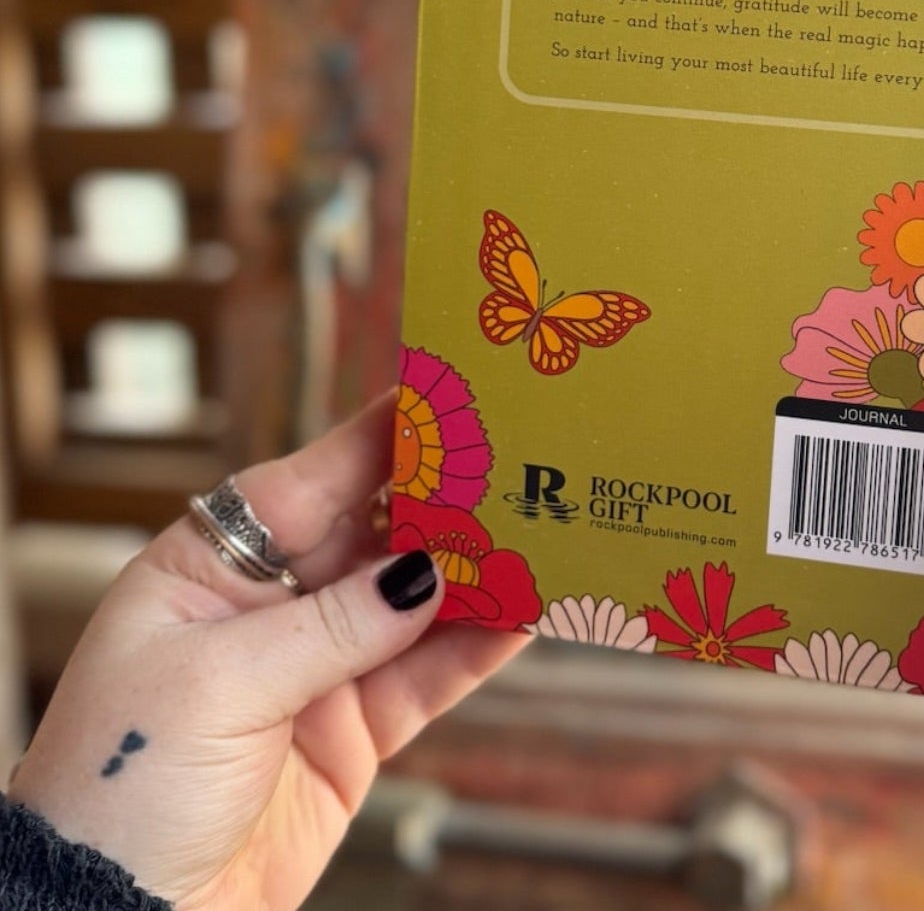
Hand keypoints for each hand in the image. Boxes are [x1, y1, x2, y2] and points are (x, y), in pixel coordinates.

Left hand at [7, 393, 528, 909]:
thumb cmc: (119, 785)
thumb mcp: (218, 685)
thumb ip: (332, 625)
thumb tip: (428, 571)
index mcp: (214, 566)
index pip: (316, 478)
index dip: (388, 436)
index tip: (460, 397)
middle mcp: (271, 604)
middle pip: (381, 533)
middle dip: (451, 505)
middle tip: (524, 471)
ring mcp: (318, 667)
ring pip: (417, 603)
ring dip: (480, 575)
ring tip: (545, 538)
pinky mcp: (353, 730)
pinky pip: (429, 676)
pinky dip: (479, 647)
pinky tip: (524, 616)